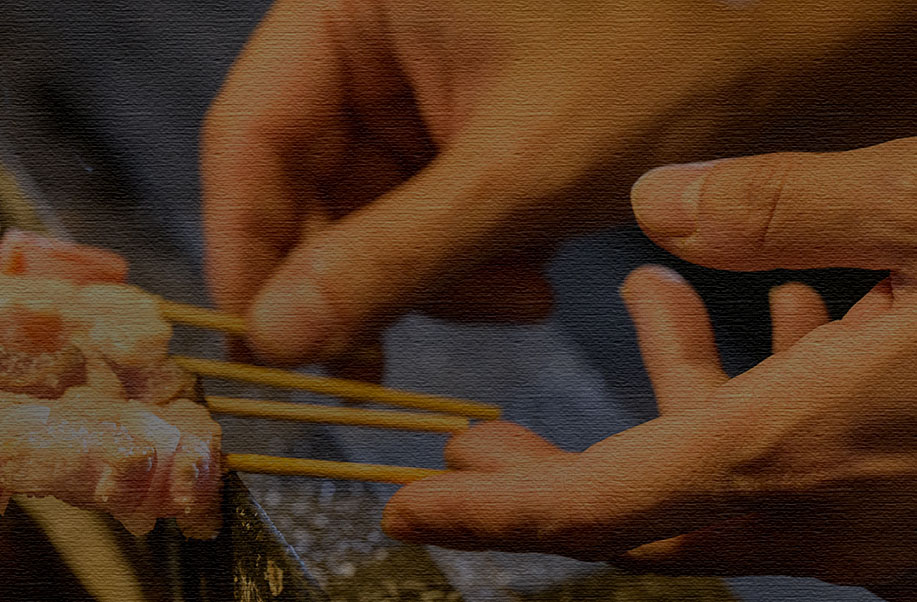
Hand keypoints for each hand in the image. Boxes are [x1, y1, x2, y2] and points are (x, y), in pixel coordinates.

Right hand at [202, 0, 916, 364]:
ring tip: (511, 296)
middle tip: (382, 355)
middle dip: (354, 278)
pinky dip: (453, 269)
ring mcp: (400, 92)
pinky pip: (405, 226)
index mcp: (351, 7)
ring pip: (353, 221)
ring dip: (419, 284)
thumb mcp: (515, 176)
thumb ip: (387, 260)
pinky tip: (521, 276)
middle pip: (296, 186)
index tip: (260, 340)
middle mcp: (362, 43)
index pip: (248, 134)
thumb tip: (276, 337)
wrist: (767, 64)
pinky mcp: (439, 136)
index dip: (245, 245)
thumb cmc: (657, 66)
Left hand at [381, 136, 916, 597]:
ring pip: (724, 483)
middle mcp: (821, 511)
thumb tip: (659, 204)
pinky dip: (767, 399)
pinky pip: (804, 471)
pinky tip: (786, 314)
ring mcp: (873, 522)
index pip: (593, 507)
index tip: (408, 509)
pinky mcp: (913, 502)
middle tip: (474, 438)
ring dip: (676, 398)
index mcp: (792, 451)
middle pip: (637, 514)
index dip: (487, 512)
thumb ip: (789, 209)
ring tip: (649, 297)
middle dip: (545, 473)